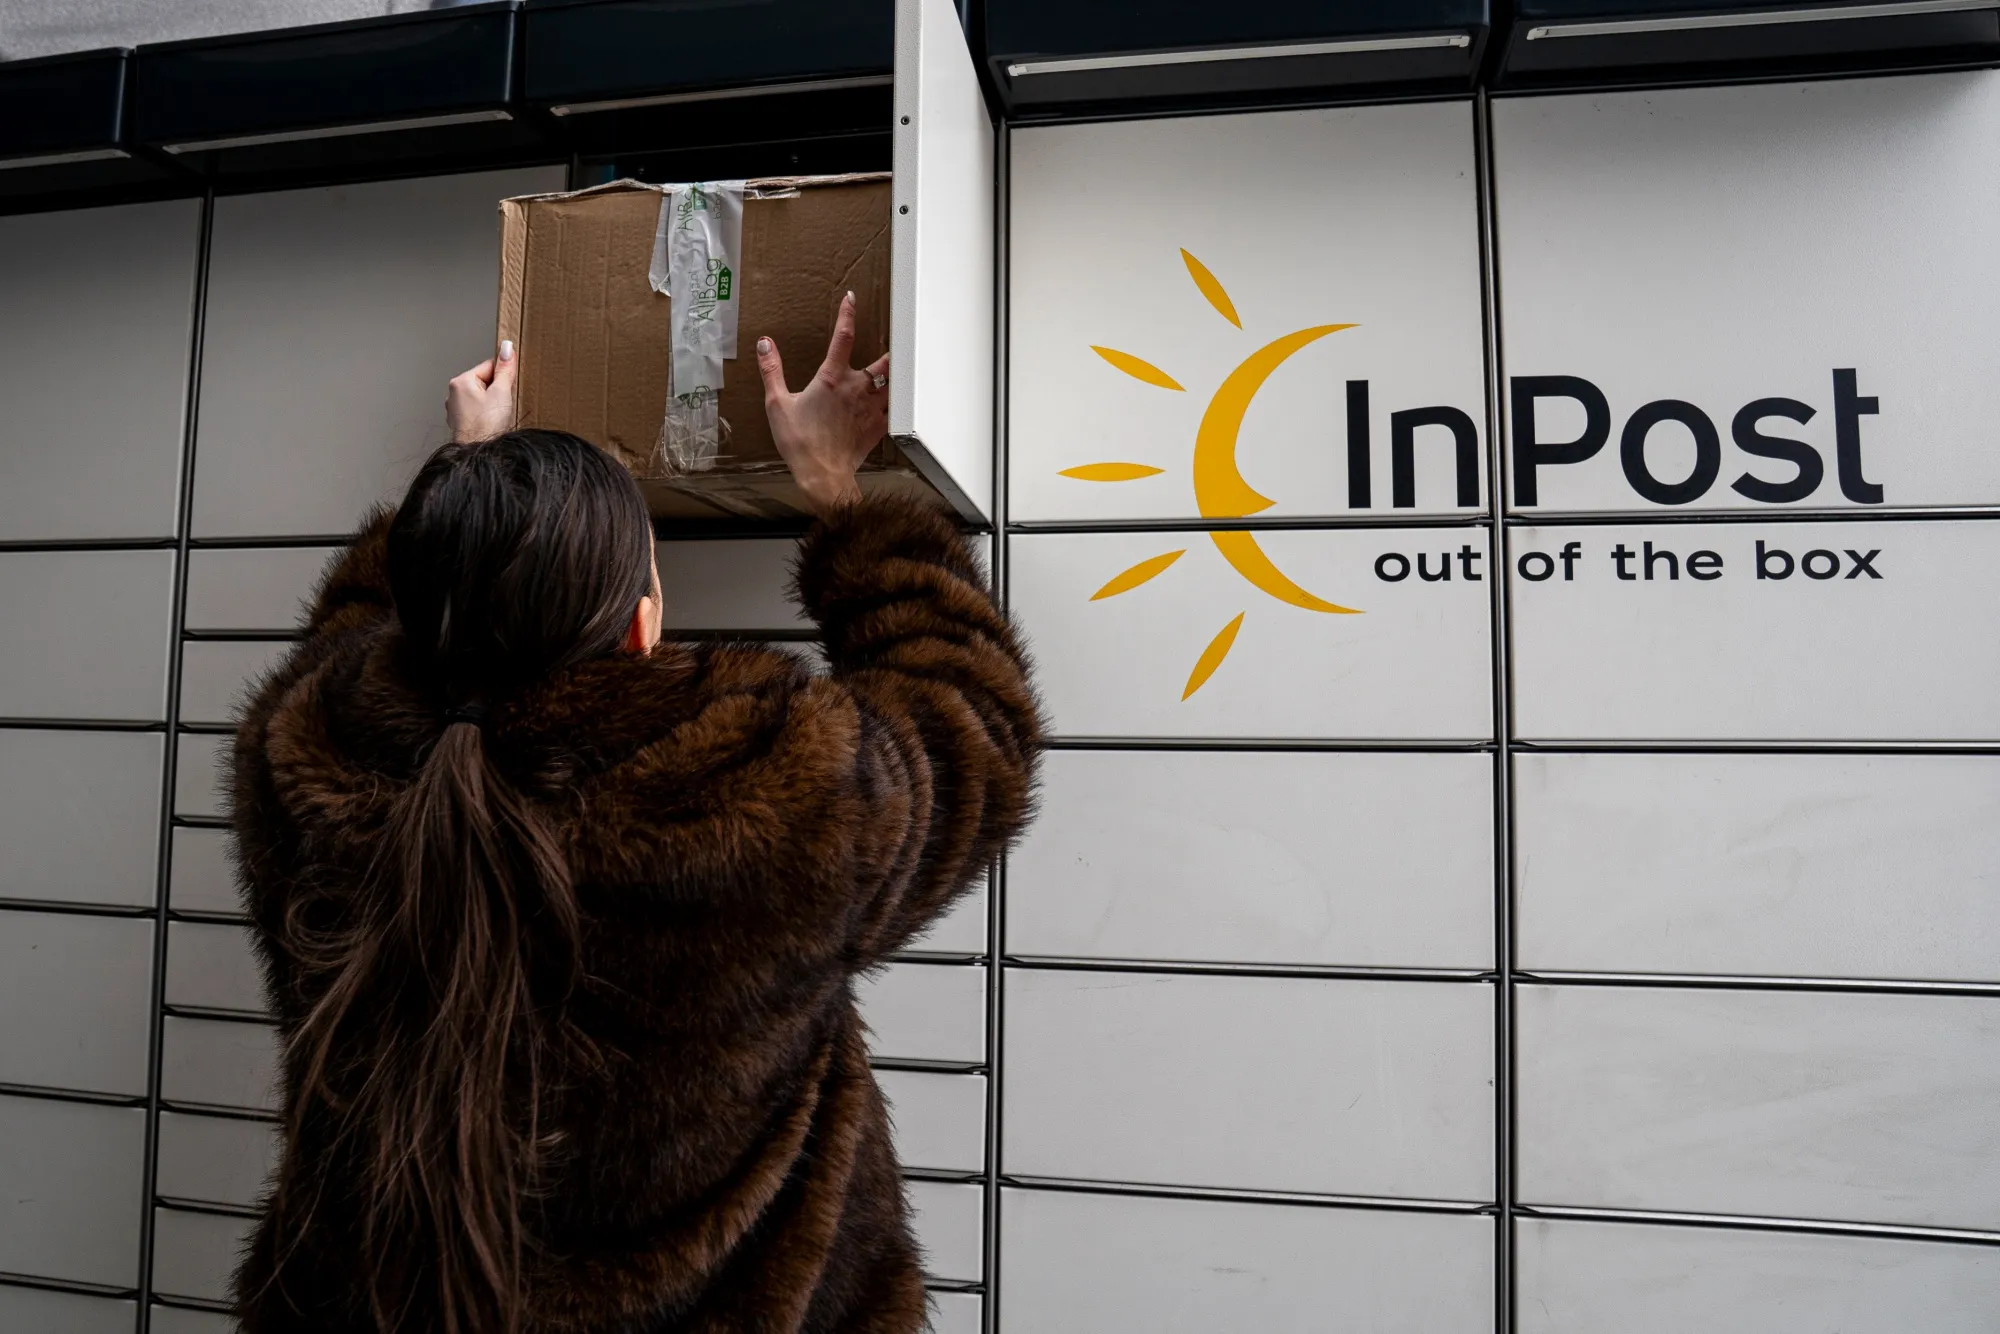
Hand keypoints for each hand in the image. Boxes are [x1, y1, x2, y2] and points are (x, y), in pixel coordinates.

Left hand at [446, 340, 517, 443]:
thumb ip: (505, 369)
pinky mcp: (460, 422)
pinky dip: (485, 415)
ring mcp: (455, 409)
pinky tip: (490, 424)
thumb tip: (507, 348)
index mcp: (461, 381)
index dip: (503, 377)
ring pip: (480, 397)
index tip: (507, 389)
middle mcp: (454, 393)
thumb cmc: (486, 426)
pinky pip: (477, 411)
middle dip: (496, 391)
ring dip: (491, 404)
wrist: (477, 453)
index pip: (488, 366)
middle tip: (502, 405)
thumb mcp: (501, 392)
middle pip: (484, 382)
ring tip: (496, 416)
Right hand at [755, 292, 887, 516]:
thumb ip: (772, 370)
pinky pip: (893, 408)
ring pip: (893, 383)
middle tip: (891, 343)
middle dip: (889, 351)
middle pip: (884, 360)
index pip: (843, 336)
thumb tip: (765, 344)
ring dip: (894, 376)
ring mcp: (872, 407)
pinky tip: (893, 403)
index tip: (851, 299)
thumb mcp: (778, 403)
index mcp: (832, 378)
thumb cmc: (799, 441)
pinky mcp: (879, 426)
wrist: (823, 475)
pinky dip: (894, 403)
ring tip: (896, 370)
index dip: (847, 314)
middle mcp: (857, 388)